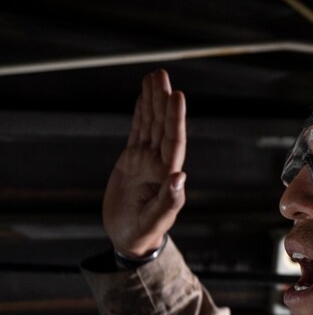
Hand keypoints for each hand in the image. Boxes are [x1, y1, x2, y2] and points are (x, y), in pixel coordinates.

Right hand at [103, 70, 186, 257]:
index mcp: (167, 175)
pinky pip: (137, 132)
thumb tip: (180, 177)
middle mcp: (159, 163)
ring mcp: (146, 161)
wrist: (130, 239)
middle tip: (161, 74)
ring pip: (150, 125)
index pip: (173, 141)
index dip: (174, 118)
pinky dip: (140, 114)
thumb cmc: (144, 234)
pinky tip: (142, 98)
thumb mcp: (154, 221)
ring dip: (152, 101)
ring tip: (153, 77)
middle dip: (162, 100)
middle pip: (162, 126)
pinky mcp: (132, 161)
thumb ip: (168, 201)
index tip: (177, 96)